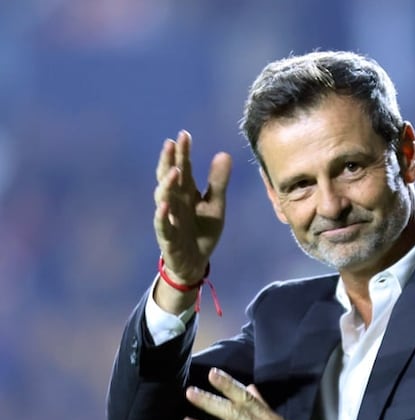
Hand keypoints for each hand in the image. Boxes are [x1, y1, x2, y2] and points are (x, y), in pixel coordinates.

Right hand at [153, 130, 231, 287]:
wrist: (196, 262)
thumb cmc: (202, 231)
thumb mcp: (215, 205)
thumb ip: (218, 182)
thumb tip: (224, 153)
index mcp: (185, 192)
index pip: (183, 167)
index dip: (182, 152)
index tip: (184, 134)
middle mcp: (174, 201)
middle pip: (169, 177)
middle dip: (169, 161)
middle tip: (171, 143)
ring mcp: (169, 218)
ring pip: (163, 198)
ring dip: (167, 184)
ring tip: (173, 170)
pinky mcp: (168, 237)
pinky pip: (162, 225)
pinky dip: (161, 216)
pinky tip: (163, 205)